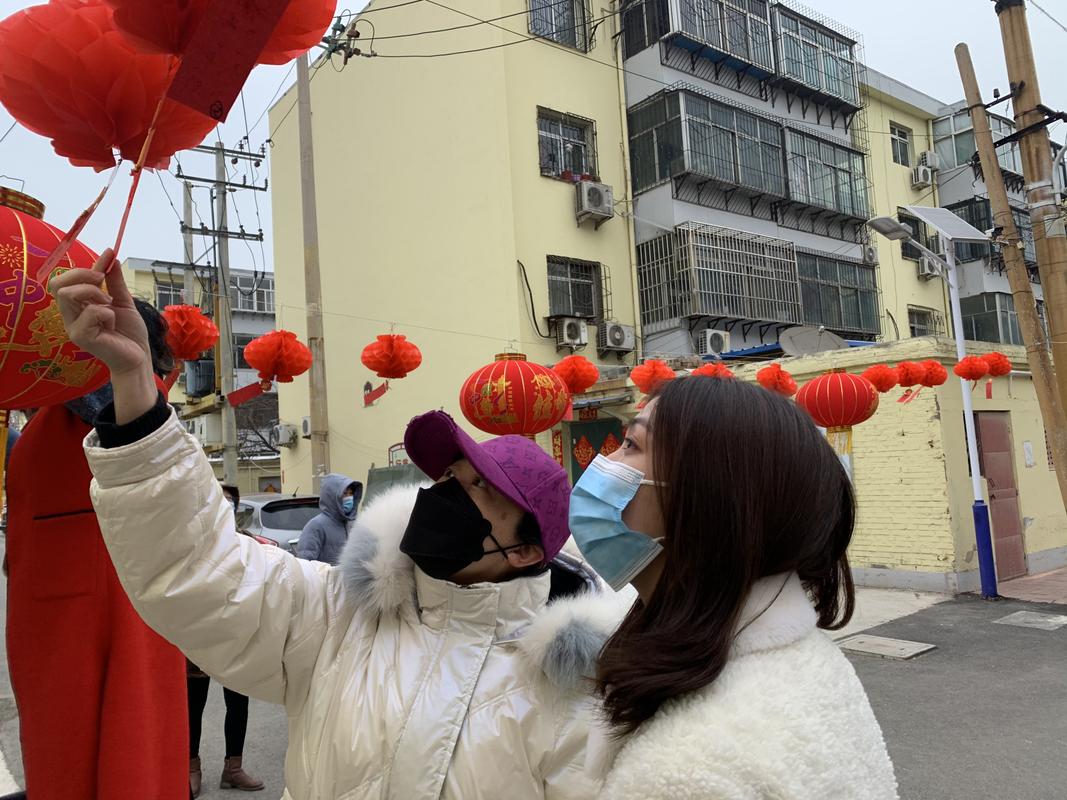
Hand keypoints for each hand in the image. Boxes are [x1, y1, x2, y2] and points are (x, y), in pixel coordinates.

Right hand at [50, 248, 148, 376]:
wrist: (138, 356)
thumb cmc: (129, 332)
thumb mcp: (122, 301)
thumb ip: (114, 281)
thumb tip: (110, 254)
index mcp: (77, 306)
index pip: (65, 280)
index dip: (85, 266)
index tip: (109, 256)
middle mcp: (70, 315)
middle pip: (58, 284)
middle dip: (82, 275)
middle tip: (103, 281)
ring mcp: (73, 326)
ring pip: (68, 294)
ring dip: (94, 293)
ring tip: (109, 305)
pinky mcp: (80, 337)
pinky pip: (90, 313)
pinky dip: (106, 313)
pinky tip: (112, 325)